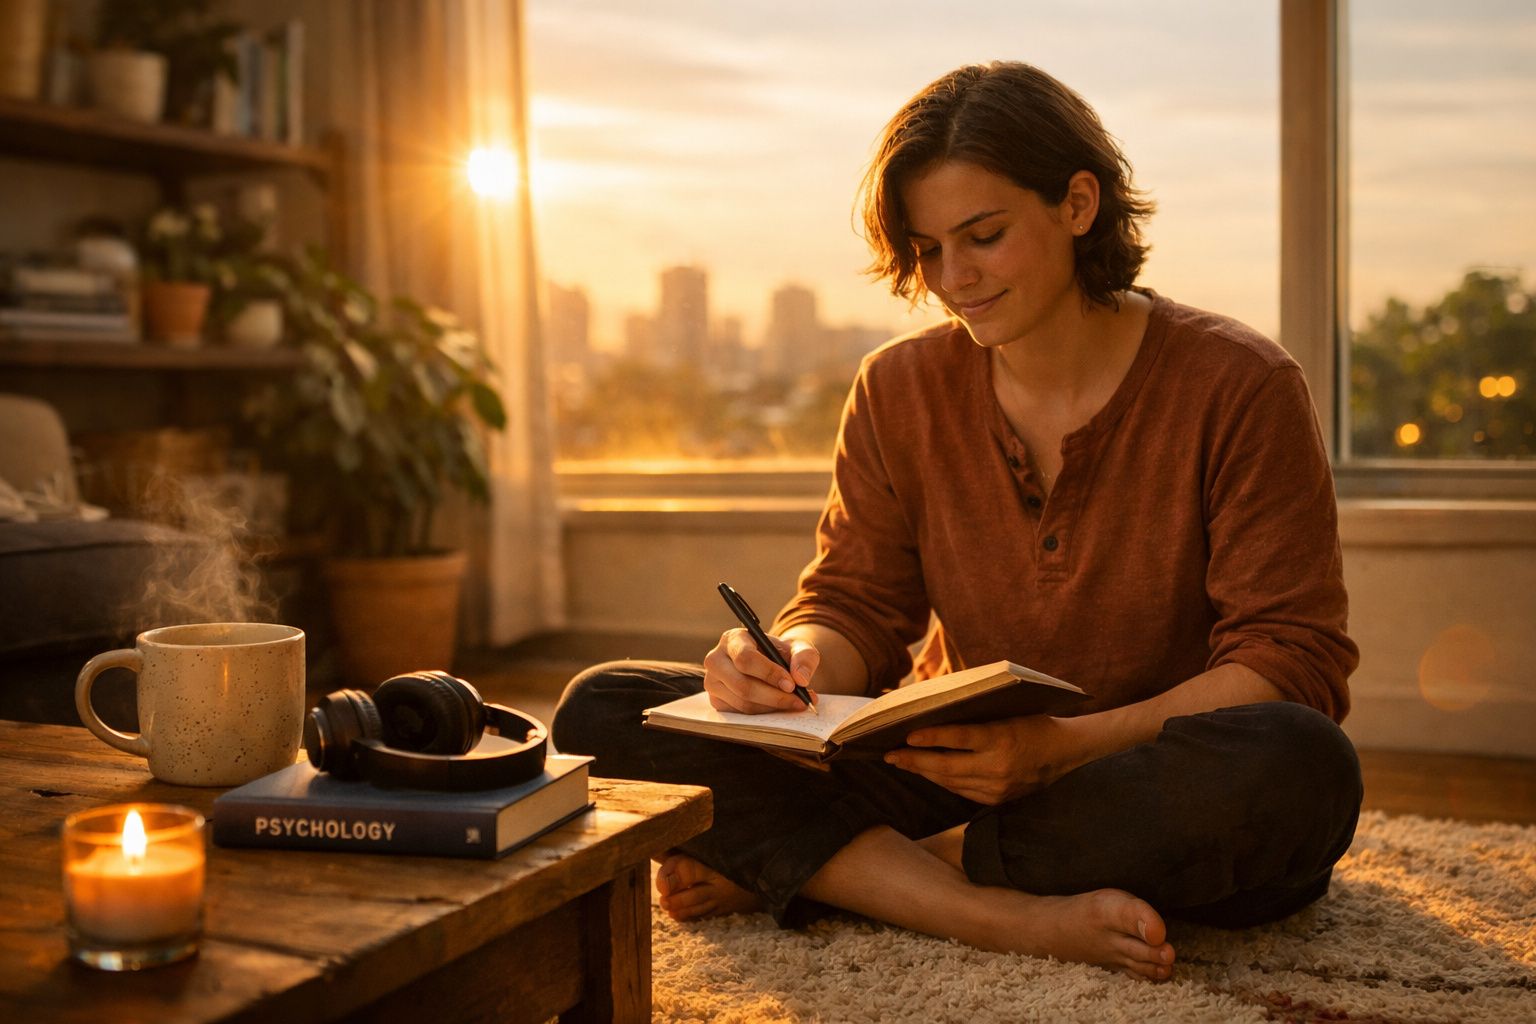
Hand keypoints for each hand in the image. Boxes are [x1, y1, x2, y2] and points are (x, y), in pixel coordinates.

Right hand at [701, 628, 819, 714]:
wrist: (769, 662)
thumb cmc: (780, 653)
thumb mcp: (797, 647)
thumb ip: (804, 657)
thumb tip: (801, 679)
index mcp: (732, 639)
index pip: (745, 658)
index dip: (769, 673)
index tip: (791, 685)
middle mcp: (716, 659)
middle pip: (742, 685)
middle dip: (774, 696)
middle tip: (798, 701)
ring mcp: (712, 682)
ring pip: (743, 703)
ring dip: (772, 707)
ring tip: (794, 704)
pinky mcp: (716, 701)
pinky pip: (741, 713)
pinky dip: (763, 713)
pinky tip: (778, 707)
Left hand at [882, 715, 1084, 804]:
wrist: (1067, 754)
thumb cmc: (1033, 722)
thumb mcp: (1006, 713)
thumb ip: (976, 717)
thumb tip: (935, 712)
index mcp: (1001, 739)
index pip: (958, 738)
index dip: (931, 737)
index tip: (907, 735)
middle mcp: (998, 767)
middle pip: (946, 766)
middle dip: (914, 761)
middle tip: (890, 754)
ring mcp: (997, 787)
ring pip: (950, 781)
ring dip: (923, 772)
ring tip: (902, 762)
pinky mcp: (998, 799)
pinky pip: (962, 791)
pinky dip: (942, 780)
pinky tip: (928, 772)